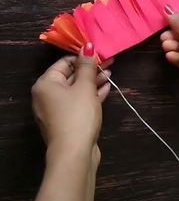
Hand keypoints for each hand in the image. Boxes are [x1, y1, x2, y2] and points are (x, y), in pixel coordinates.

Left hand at [32, 43, 112, 166]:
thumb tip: (87, 46)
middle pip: (70, 76)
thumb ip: (87, 65)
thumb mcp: (84, 86)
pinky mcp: (67, 121)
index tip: (99, 52)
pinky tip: (107, 88)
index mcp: (46, 84)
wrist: (74, 155)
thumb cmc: (77, 115)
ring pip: (76, 90)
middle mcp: (47, 95)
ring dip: (93, 81)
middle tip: (110, 61)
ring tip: (111, 73)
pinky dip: (91, 95)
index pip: (64, 62)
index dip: (83, 56)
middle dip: (90, 69)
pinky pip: (78, 102)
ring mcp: (57, 110)